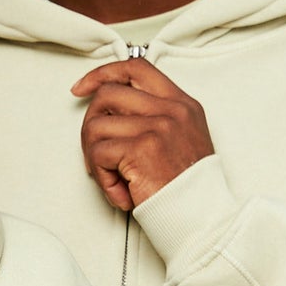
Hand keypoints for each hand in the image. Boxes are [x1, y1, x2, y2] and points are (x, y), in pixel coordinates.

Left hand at [71, 58, 214, 209]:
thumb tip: (112, 112)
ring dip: (94, 157)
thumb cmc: (190, 189)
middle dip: (90, 123)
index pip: (136, 68)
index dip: (103, 74)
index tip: (82, 88)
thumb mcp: (183, 140)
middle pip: (108, 94)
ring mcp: (157, 126)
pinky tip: (120, 191)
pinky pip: (99, 153)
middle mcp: (171, 110)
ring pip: (97, 125)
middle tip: (95, 151)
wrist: (203, 217)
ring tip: (113, 178)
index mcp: (182, 104)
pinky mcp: (141, 148)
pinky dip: (103, 178)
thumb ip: (156, 119)